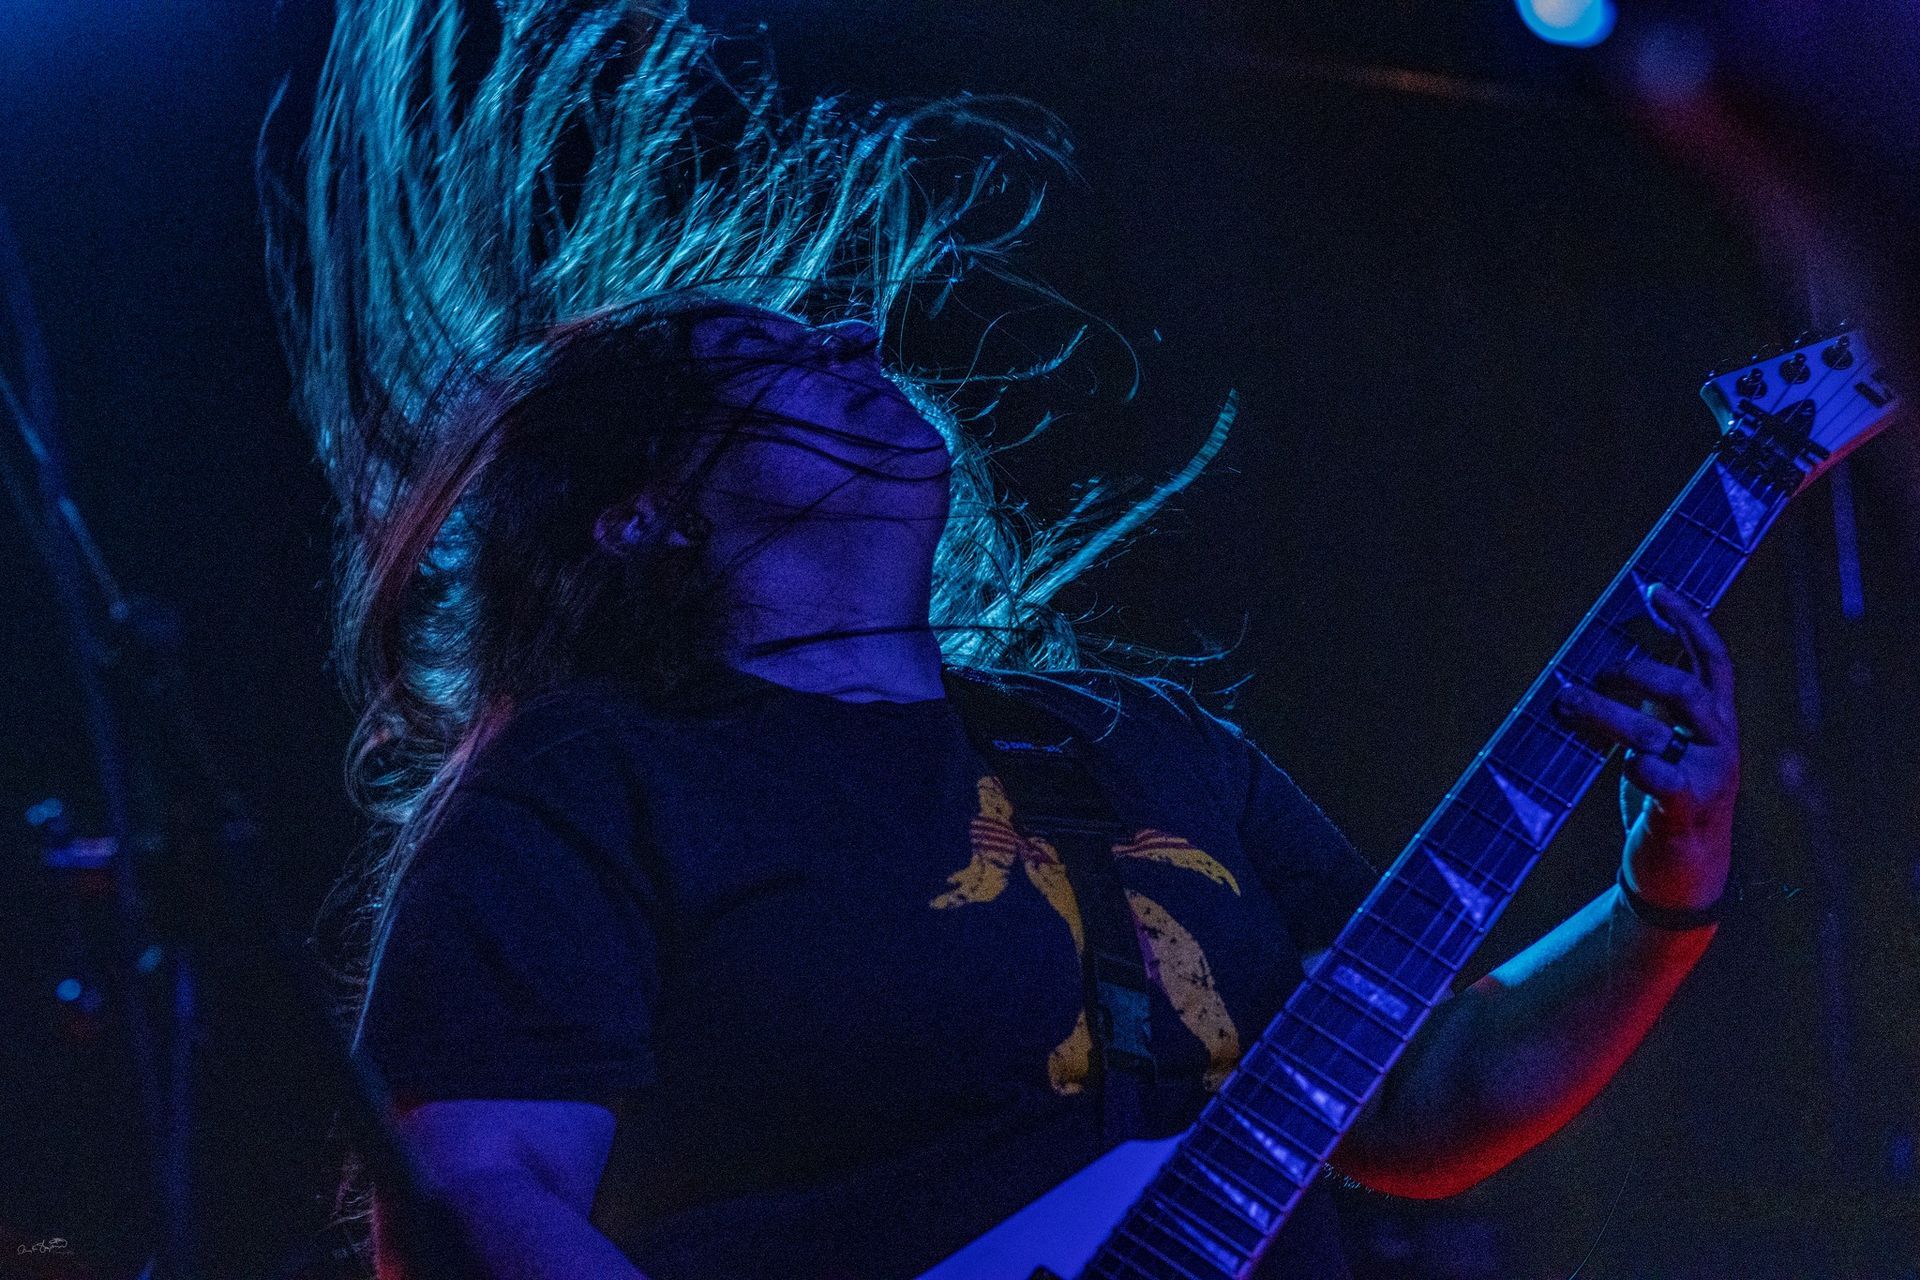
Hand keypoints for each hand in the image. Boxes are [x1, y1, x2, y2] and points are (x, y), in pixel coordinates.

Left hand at [1552, 584, 1738, 911]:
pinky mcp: (1688, 811)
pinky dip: (1636, 766)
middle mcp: (1718, 742)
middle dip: (1634, 670)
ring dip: (1606, 713)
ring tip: (1566, 704)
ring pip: (1658, 730)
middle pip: (1683, 687)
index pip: (1712, 659)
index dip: (1688, 619)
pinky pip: (1661, 777)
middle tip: (1591, 673)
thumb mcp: (1661, 745)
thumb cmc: (1664, 802)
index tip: (1655, 588)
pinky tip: (1619, 764)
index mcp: (1713, 721)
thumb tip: (1602, 666)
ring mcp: (1708, 777)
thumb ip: (1648, 707)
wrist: (1681, 877)